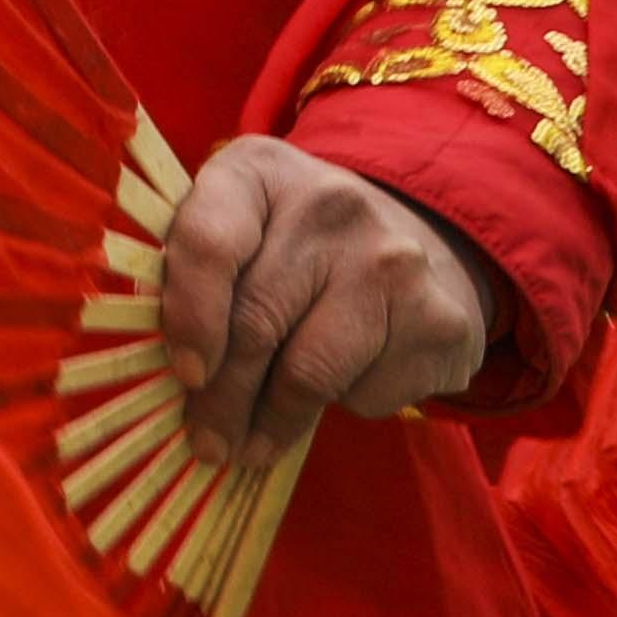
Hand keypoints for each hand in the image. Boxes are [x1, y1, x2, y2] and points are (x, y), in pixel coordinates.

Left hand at [154, 134, 496, 467]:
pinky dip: (342, 406)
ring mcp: (396, 263)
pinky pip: (367, 393)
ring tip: (250, 445)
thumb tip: (175, 376)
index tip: (184, 374)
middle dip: (221, 400)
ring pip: (311, 374)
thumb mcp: (238, 224)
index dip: (189, 318)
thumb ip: (195, 273)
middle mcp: (333, 206)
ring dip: (272, 423)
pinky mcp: (440, 323)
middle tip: (206, 444)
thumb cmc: (297, 240)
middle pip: (257, 323)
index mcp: (259, 170)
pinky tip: (341, 384)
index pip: (209, 243)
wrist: (422, 237)